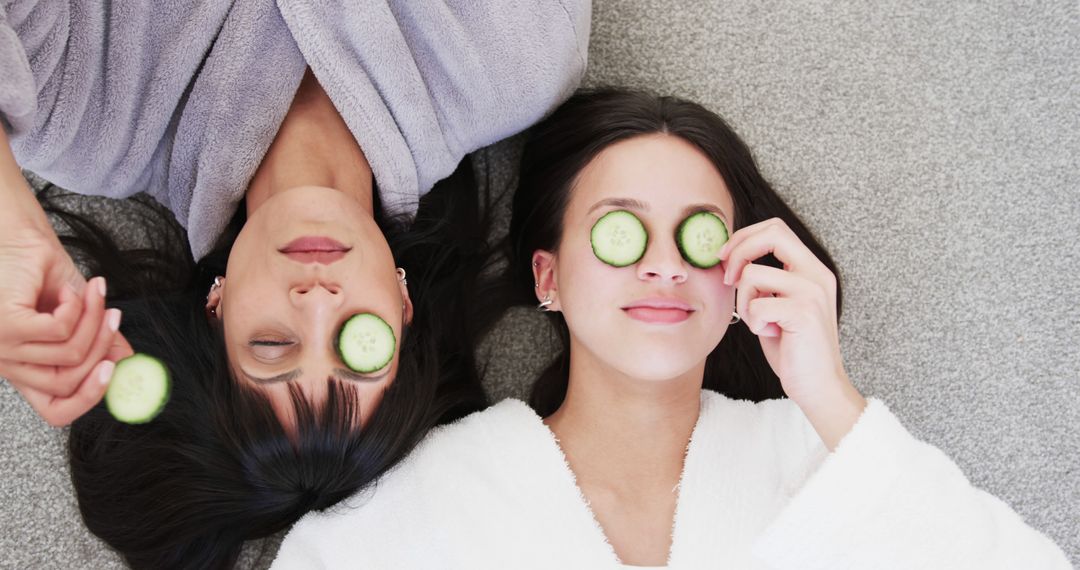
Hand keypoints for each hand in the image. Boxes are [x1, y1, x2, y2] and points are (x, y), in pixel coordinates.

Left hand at [0, 196, 132, 426]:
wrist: (18, 236)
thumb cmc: (39, 270)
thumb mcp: (78, 311)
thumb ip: (99, 340)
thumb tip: (128, 361)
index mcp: (23, 370)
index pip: (55, 411)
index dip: (88, 399)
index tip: (114, 370)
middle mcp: (7, 366)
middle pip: (69, 383)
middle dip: (102, 347)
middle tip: (114, 315)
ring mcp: (2, 349)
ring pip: (70, 355)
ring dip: (93, 319)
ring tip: (94, 292)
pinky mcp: (6, 326)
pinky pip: (60, 331)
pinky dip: (77, 308)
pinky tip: (69, 292)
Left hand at [717, 217, 865, 449]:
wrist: (818, 385)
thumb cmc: (793, 348)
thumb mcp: (778, 305)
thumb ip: (764, 280)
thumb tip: (730, 258)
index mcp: (812, 269)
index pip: (776, 228)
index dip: (745, 237)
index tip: (725, 257)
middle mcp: (817, 274)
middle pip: (771, 233)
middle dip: (739, 252)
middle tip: (728, 279)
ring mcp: (812, 292)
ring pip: (754, 274)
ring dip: (744, 301)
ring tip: (760, 322)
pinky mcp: (804, 312)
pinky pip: (757, 304)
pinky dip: (754, 321)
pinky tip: (769, 334)